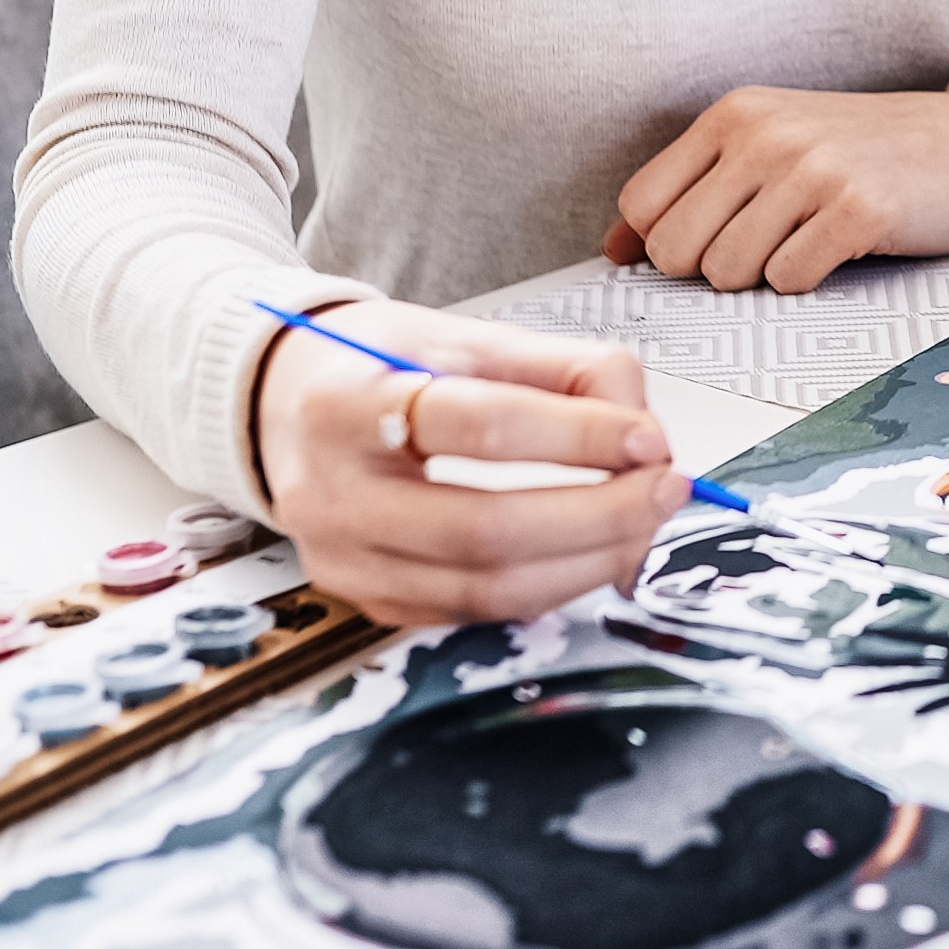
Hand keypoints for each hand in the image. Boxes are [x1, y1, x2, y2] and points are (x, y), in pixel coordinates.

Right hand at [253, 301, 687, 626]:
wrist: (283, 406)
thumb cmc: (381, 365)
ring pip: (485, 589)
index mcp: (352, 406)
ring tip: (644, 521)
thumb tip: (645, 435)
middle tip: (666, 489)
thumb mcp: (464, 335)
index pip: (480, 427)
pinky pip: (473, 612)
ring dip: (587, 561)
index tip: (650, 438)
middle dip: (599, 516)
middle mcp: (332, 494)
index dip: (579, 436)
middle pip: (484, 531)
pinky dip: (549, 587)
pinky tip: (593, 552)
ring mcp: (343, 561)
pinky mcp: (367, 600)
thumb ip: (563, 371)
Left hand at [603, 87, 948, 291]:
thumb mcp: (775, 148)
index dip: (665, 245)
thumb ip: (694, 190)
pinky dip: (809, 281)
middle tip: (771, 246)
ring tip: (808, 243)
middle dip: (713, 269)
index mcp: (736, 114)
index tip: (715, 241)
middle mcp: (765, 134)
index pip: (642, 206)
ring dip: (763, 277)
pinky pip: (787, 281)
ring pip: (726, 272)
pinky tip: (841, 249)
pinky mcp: (858, 209)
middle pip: (675, 250)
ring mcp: (812, 169)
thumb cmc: (871, 153)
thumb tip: (614, 250)